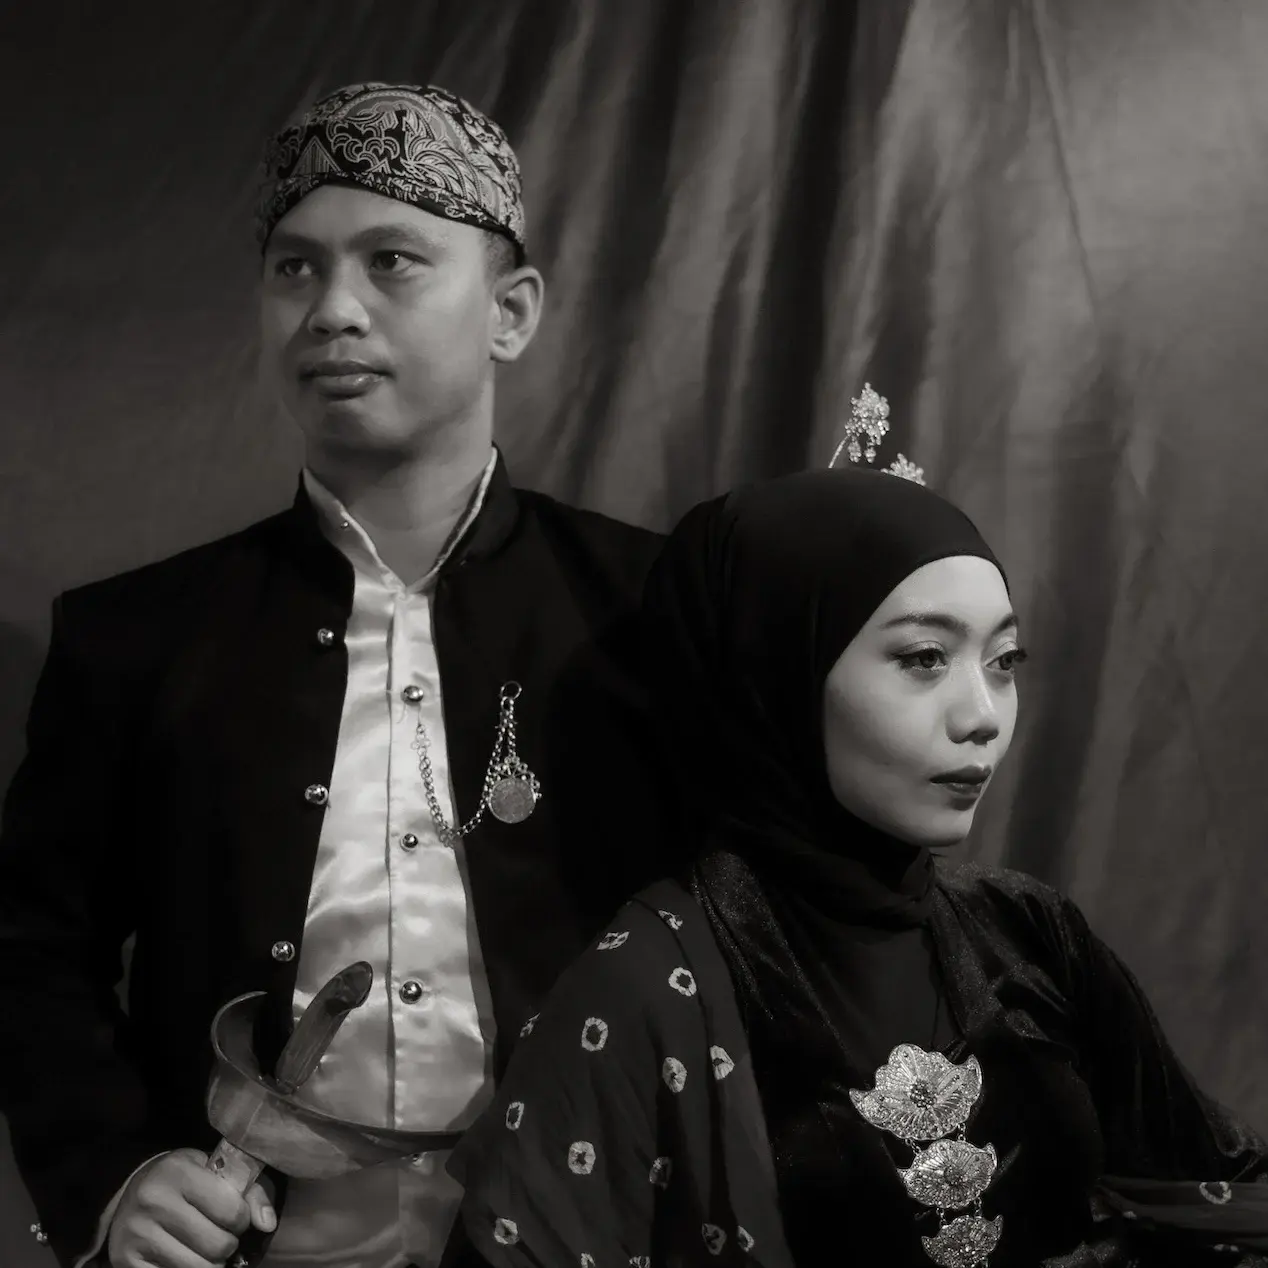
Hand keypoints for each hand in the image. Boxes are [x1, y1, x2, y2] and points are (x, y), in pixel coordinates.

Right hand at [106, 1148, 275, 1267]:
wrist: (133, 1194)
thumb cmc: (185, 1181)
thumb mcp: (216, 1171)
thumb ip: (250, 1191)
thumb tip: (268, 1224)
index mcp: (178, 1172)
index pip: (232, 1210)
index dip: (242, 1218)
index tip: (236, 1215)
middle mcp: (153, 1202)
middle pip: (218, 1245)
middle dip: (228, 1244)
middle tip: (221, 1234)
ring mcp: (136, 1235)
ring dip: (211, 1263)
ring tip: (205, 1247)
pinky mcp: (126, 1262)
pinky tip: (187, 1257)